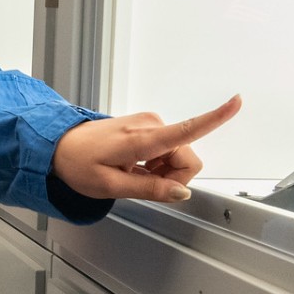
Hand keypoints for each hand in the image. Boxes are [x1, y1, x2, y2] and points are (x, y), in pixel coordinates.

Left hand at [52, 95, 241, 202]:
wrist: (56, 145)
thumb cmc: (77, 164)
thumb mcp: (110, 187)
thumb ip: (150, 190)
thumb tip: (183, 192)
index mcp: (142, 139)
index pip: (186, 130)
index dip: (215, 117)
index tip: (237, 101)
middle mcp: (150, 125)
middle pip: (188, 158)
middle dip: (174, 178)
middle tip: (143, 185)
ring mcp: (149, 124)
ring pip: (179, 156)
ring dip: (163, 173)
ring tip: (134, 175)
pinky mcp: (147, 126)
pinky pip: (167, 151)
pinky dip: (156, 165)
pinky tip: (135, 168)